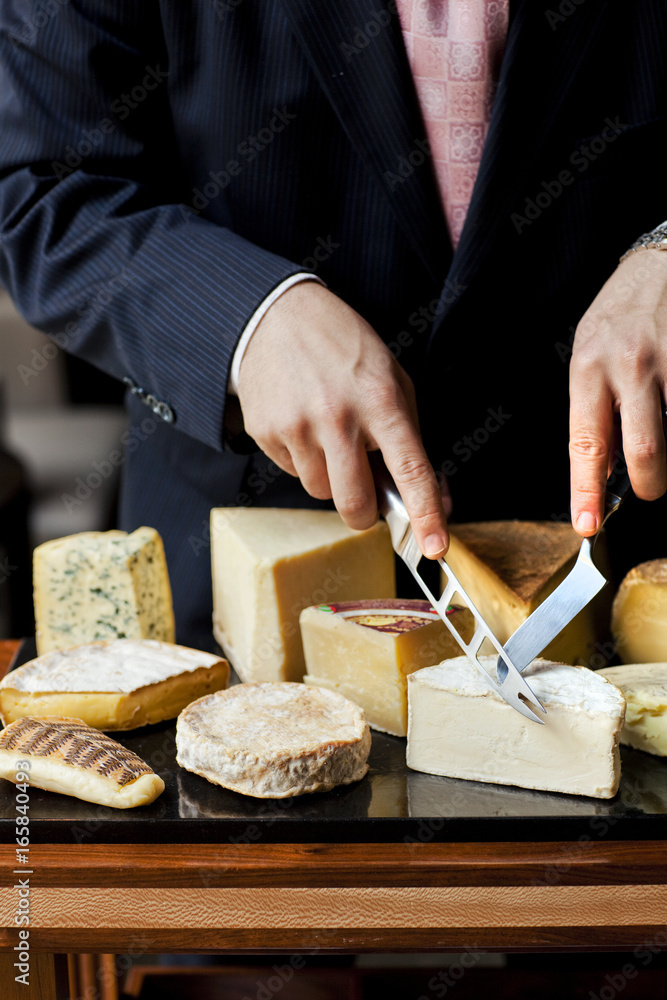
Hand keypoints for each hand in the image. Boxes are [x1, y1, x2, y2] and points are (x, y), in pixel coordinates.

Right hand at [236, 281, 449, 556]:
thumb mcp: (392, 381)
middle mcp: (339, 417)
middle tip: (365, 494)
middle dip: (364, 512)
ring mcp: (298, 426)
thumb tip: (436, 501)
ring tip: (328, 434)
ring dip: (330, 478)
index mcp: (381, 400)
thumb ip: (413, 441)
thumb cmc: (344, 350)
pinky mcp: (265, 432)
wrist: (276, 316)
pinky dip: (302, 459)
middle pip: (355, 504)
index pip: (411, 469)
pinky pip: (292, 472)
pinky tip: (303, 423)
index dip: (426, 514)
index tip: (435, 546)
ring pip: (320, 492)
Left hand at [569, 249, 666, 534]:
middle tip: (649, 489)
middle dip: (650, 485)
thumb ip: (594, 406)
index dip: (586, 491)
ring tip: (662, 447)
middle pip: (646, 452)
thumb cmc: (620, 313)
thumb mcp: (588, 353)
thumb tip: (604, 466)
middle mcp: (631, 367)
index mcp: (589, 369)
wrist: (659, 262)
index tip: (587, 525)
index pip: (586, 443)